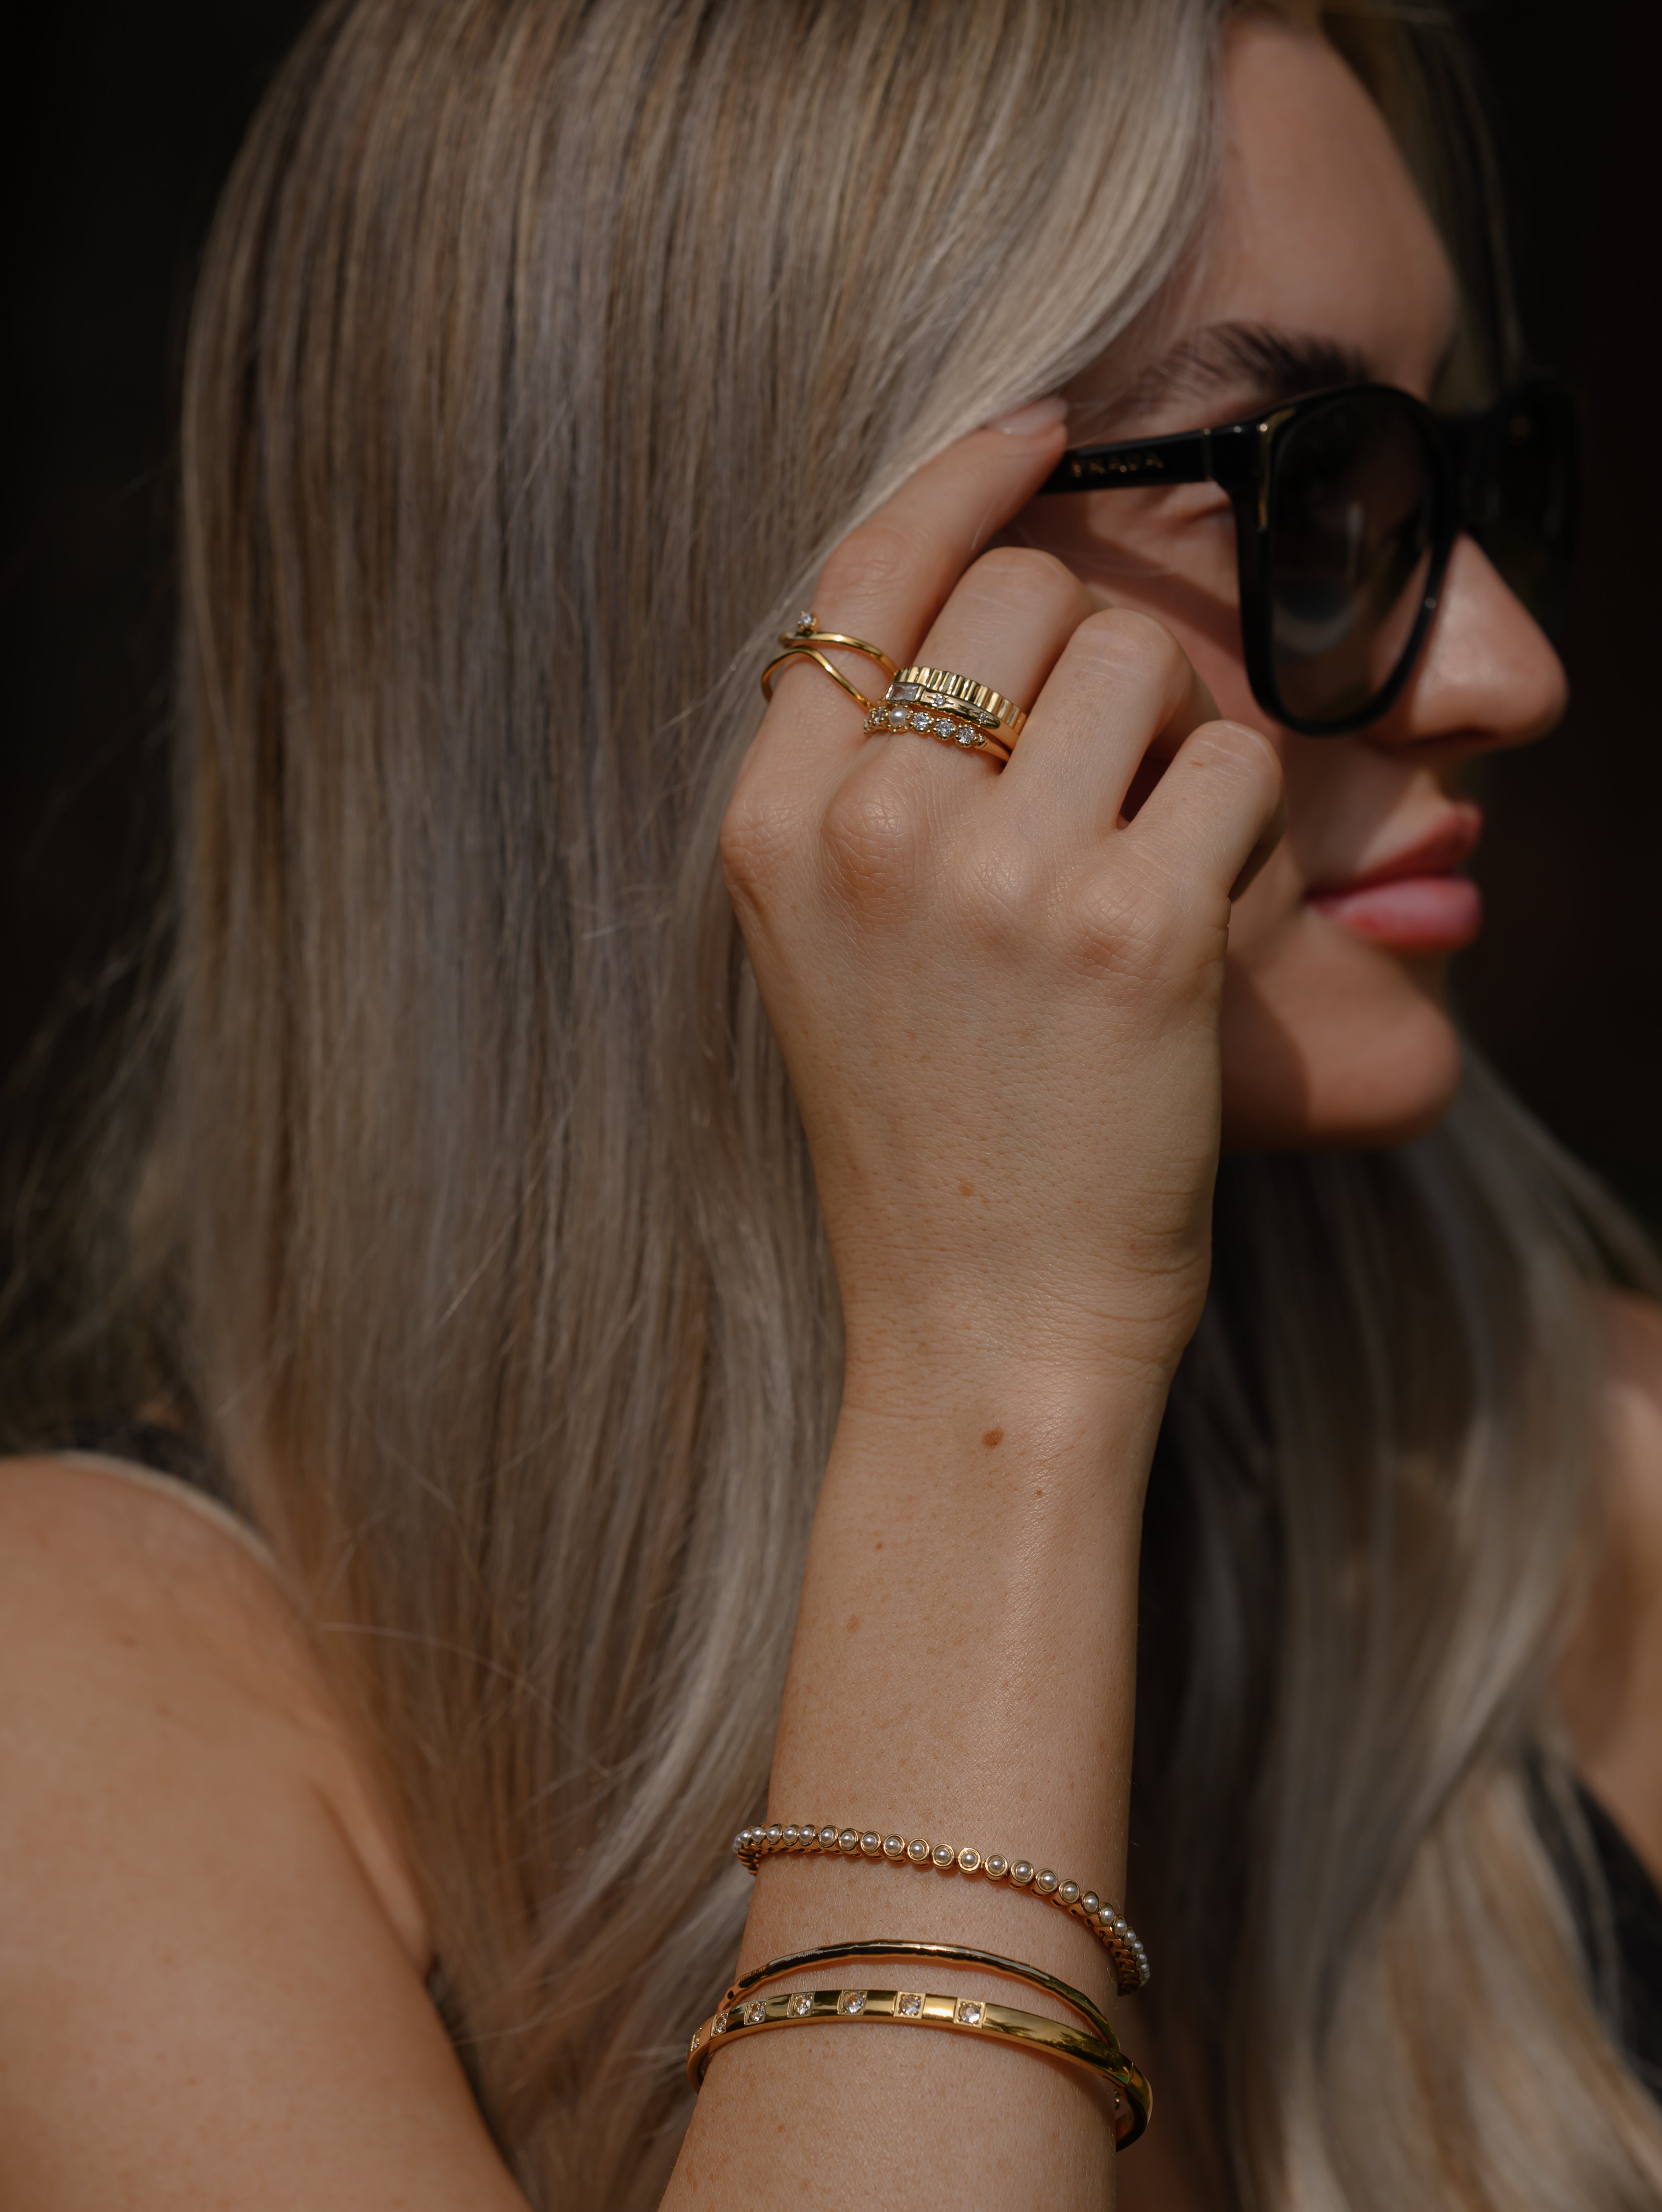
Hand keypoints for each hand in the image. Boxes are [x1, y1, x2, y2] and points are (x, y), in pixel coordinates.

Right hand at [722, 406, 1284, 1401]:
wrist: (979, 1317)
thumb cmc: (921, 1128)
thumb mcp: (822, 944)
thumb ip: (859, 774)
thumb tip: (977, 586)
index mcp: (773, 825)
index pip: (865, 568)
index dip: (964, 476)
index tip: (1042, 429)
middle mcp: (871, 830)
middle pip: (1027, 593)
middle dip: (1090, 653)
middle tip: (1098, 771)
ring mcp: (1003, 877)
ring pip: (1146, 662)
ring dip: (1175, 741)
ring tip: (1139, 860)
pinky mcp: (1136, 929)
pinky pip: (1235, 768)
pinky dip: (1241, 827)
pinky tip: (1193, 917)